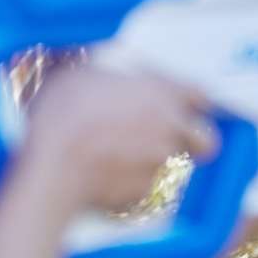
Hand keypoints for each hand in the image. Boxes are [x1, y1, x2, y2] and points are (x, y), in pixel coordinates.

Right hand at [20, 64, 216, 215]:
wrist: (51, 165)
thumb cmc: (64, 113)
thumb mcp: (80, 71)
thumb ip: (105, 69)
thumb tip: (97, 64)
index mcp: (162, 92)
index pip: (201, 96)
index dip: (195, 102)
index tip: (189, 107)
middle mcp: (172, 128)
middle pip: (206, 139)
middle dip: (194, 141)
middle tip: (171, 140)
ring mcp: (163, 163)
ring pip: (178, 165)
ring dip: (162, 162)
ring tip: (130, 159)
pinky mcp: (147, 193)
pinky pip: (150, 189)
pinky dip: (136, 185)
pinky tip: (110, 178)